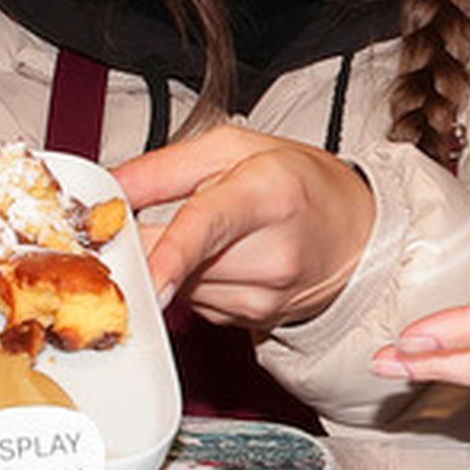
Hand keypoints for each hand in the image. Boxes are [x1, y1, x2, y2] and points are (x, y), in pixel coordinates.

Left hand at [109, 122, 381, 329]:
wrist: (358, 236)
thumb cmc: (302, 184)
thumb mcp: (235, 147)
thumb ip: (164, 167)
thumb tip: (111, 188)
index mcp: (270, 193)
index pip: (209, 226)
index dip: (171, 254)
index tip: (148, 278)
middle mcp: (272, 252)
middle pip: (177, 261)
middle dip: (145, 241)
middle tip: (136, 219)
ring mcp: (265, 296)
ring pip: (178, 286)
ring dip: (170, 262)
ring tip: (207, 233)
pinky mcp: (253, 321)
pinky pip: (194, 302)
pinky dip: (191, 280)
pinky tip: (219, 259)